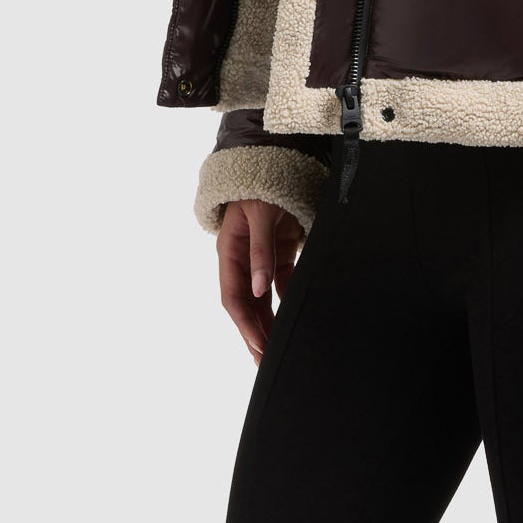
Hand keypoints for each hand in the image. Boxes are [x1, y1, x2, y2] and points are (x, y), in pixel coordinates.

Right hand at [217, 198, 304, 362]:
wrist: (273, 160)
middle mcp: (242, 261)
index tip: (260, 347)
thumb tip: (258, 289)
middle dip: (255, 334)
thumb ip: (260, 251)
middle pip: (246, 306)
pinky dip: (286, 303)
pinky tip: (293, 321)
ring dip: (269, 324)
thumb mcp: (259, 214)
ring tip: (277, 350)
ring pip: (262, 300)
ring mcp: (260, 259)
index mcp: (229, 253)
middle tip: (266, 363)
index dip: (245, 325)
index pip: (234, 298)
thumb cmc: (260, 185)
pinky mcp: (279, 254)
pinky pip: (281, 285)